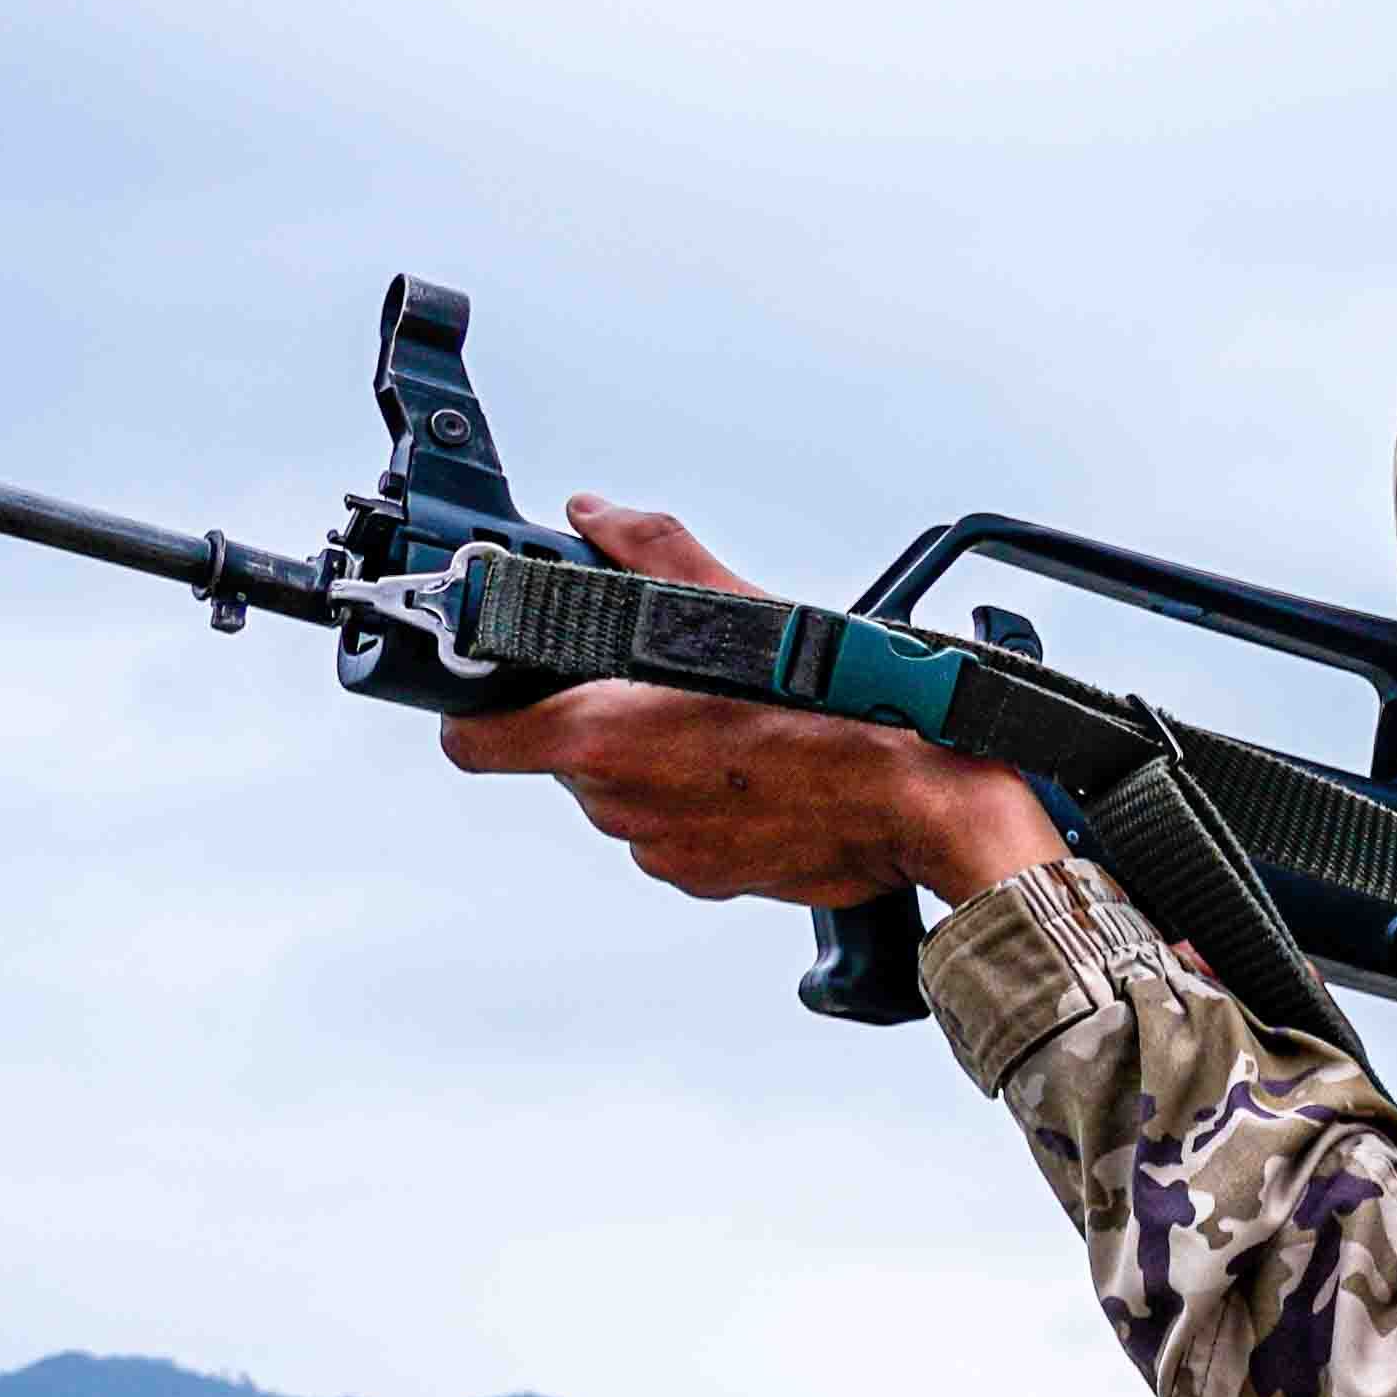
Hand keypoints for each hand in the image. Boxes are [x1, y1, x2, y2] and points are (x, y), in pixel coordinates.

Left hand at [432, 501, 1065, 908]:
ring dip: (658, 767)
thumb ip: (649, 554)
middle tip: (670, 692)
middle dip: (601, 727)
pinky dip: (704, 810)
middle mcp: (618, 803)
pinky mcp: (709, 880)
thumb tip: (597, 516)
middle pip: (564, 761)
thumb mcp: (741, 607)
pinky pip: (678, 838)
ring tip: (731, 733)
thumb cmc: (840, 712)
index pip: (472, 742)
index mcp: (601, 737)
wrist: (924, 804)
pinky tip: (759, 778)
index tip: (503, 693)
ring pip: (627, 799)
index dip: (478, 713)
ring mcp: (662, 850)